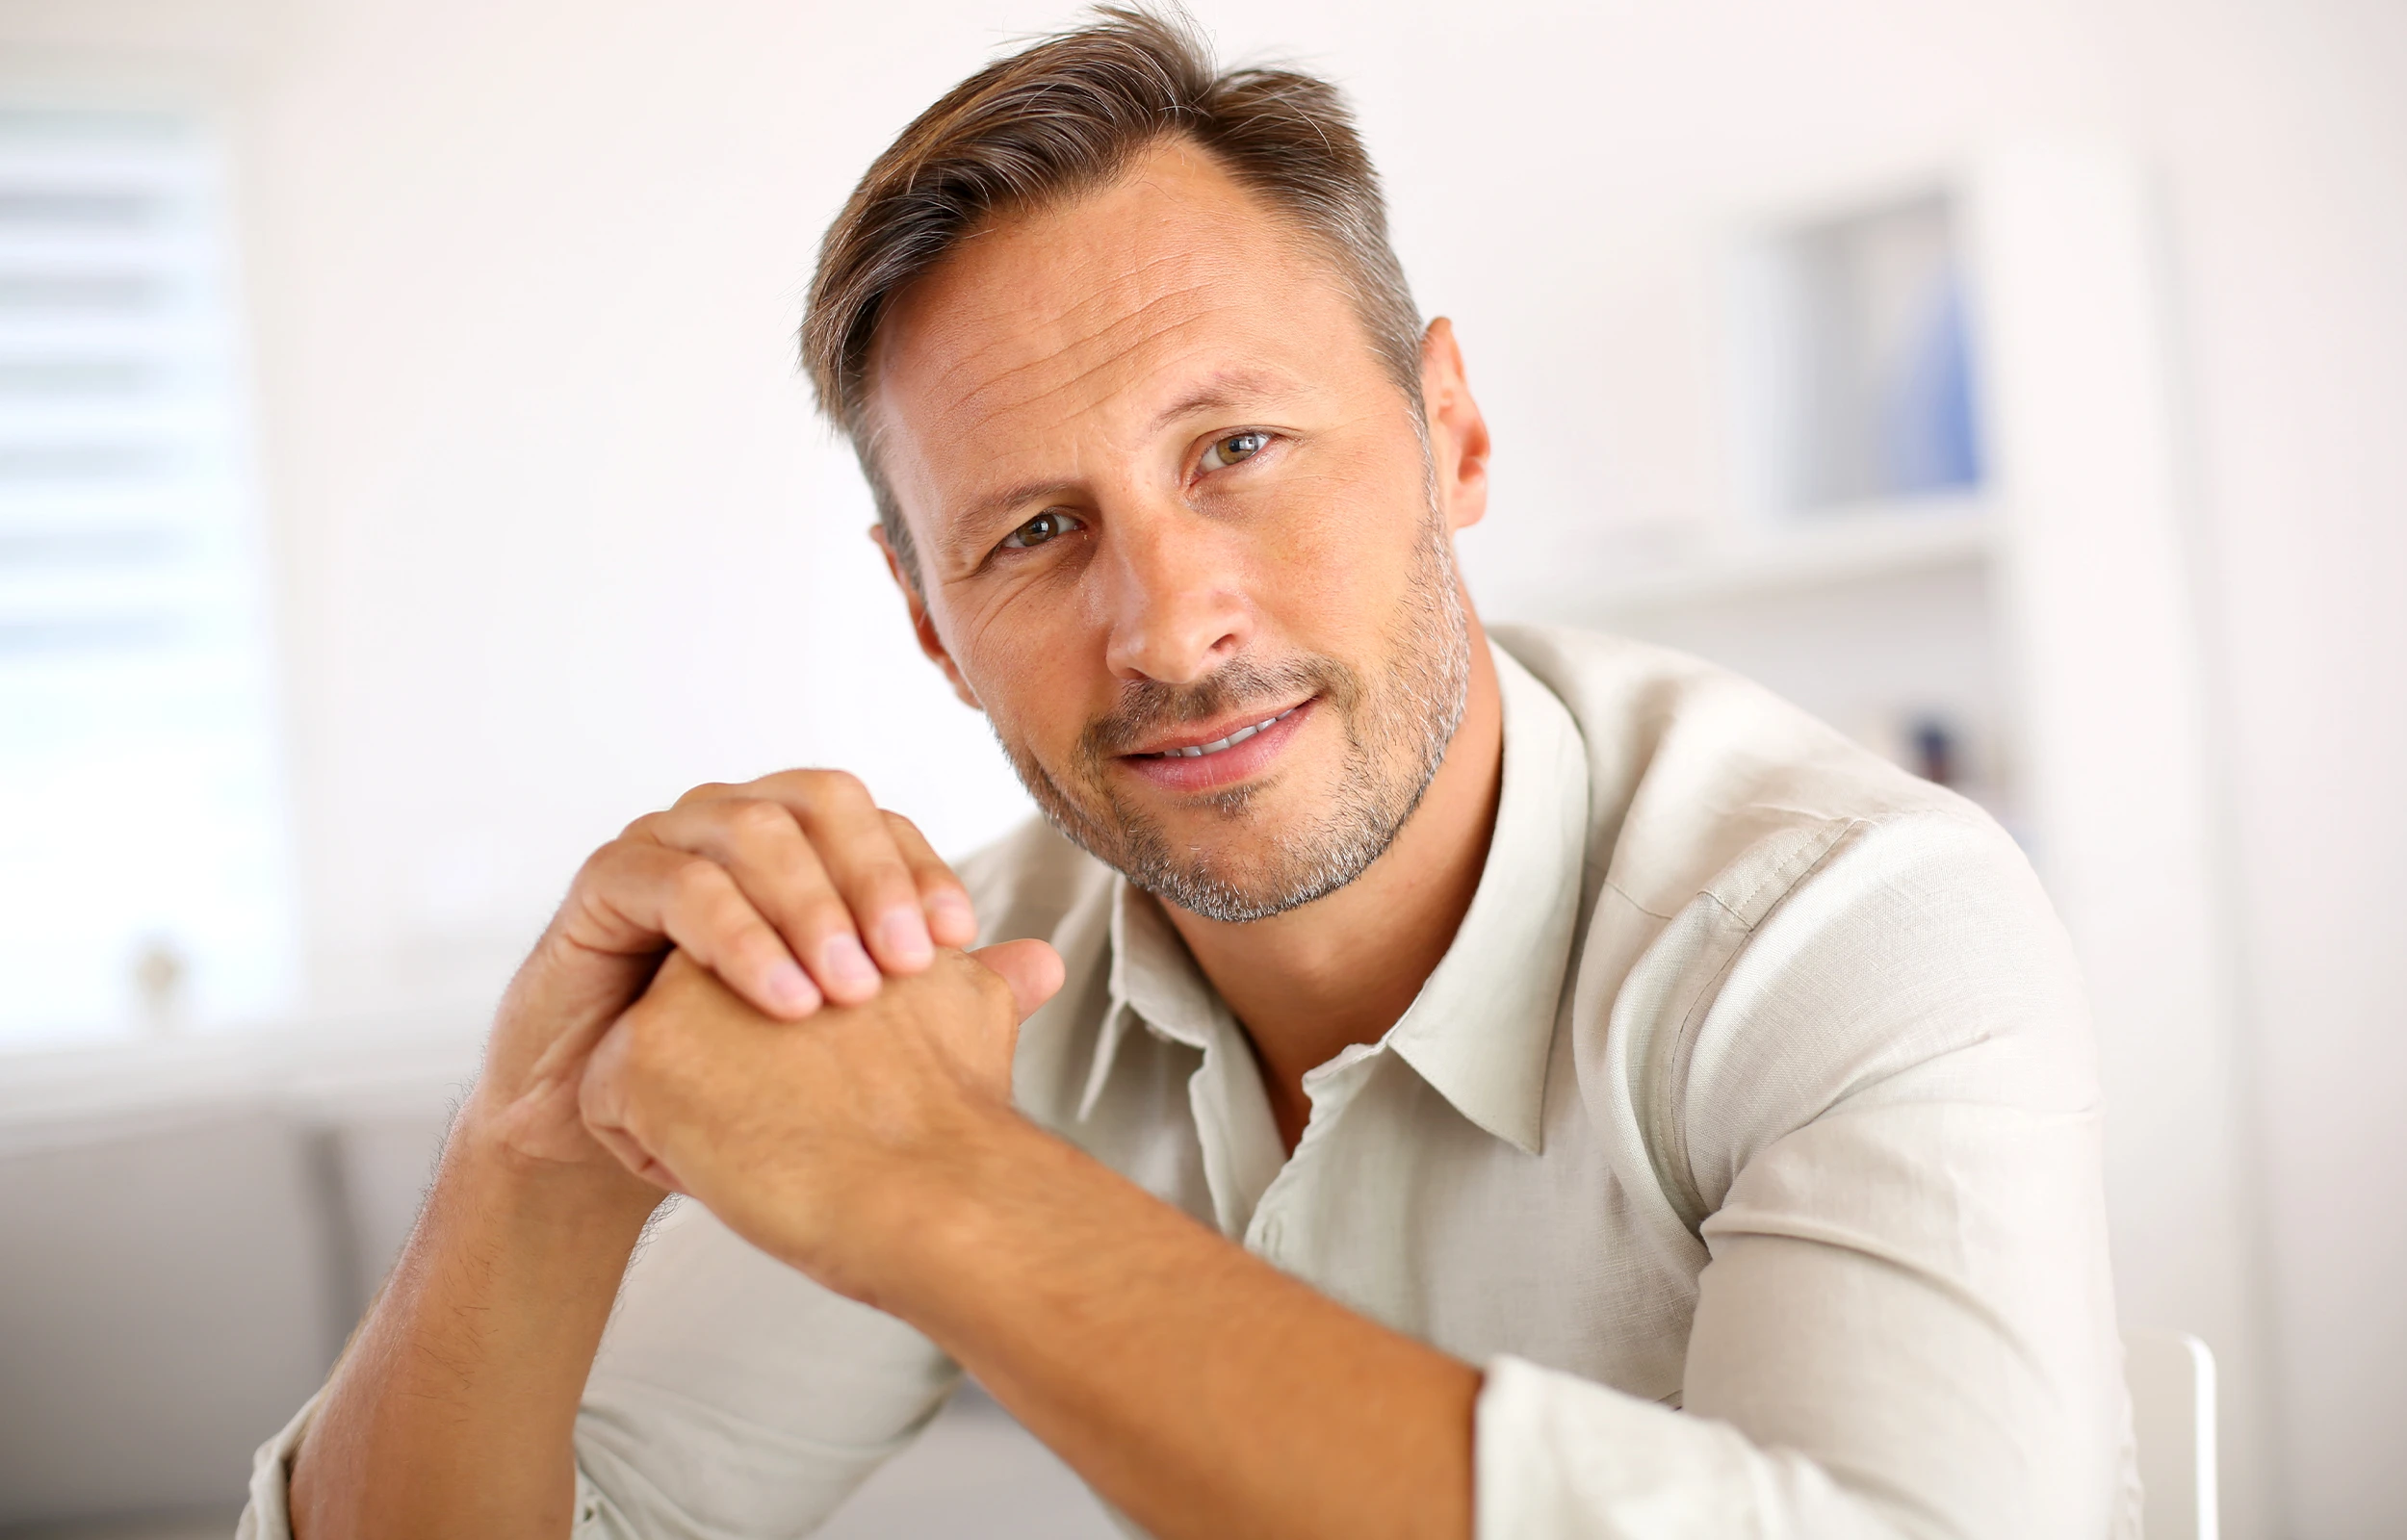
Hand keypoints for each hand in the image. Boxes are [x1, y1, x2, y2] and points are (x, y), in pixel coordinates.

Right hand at [460, 770, 978, 1197]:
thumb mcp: (845, 1034)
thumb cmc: (735, 1069)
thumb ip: (945, 995)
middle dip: (873, 877)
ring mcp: (667, 842)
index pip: (877, 822)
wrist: (613, 1123)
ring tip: (847, 993)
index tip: (962, 941)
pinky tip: (780, 1000)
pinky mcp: (606, 882)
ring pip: (749, 830)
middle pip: (819, 802)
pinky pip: (675, 881)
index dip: (922, 870)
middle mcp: (735, 823)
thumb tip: (1045, 966)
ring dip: (809, 907)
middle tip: (909, 965)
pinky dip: (737, 936)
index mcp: (799, 845)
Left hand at [577, 940, 1064, 1299]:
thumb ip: (981, 977)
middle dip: (739, 1083)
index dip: (793, 1061)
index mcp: (811, 916)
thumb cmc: (953, 1121)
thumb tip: (1037, 963)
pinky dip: (665, 1159)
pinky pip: (617, 1123)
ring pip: (654, 1074)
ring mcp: (679, 993)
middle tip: (808, 1126)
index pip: (761, 987)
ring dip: (702, 1120)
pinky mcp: (635, 1058)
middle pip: (703, 1025)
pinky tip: (732, 1171)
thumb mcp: (970, 1015)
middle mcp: (742, 933)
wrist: (929, 1189)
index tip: (840, 1103)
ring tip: (776, 1148)